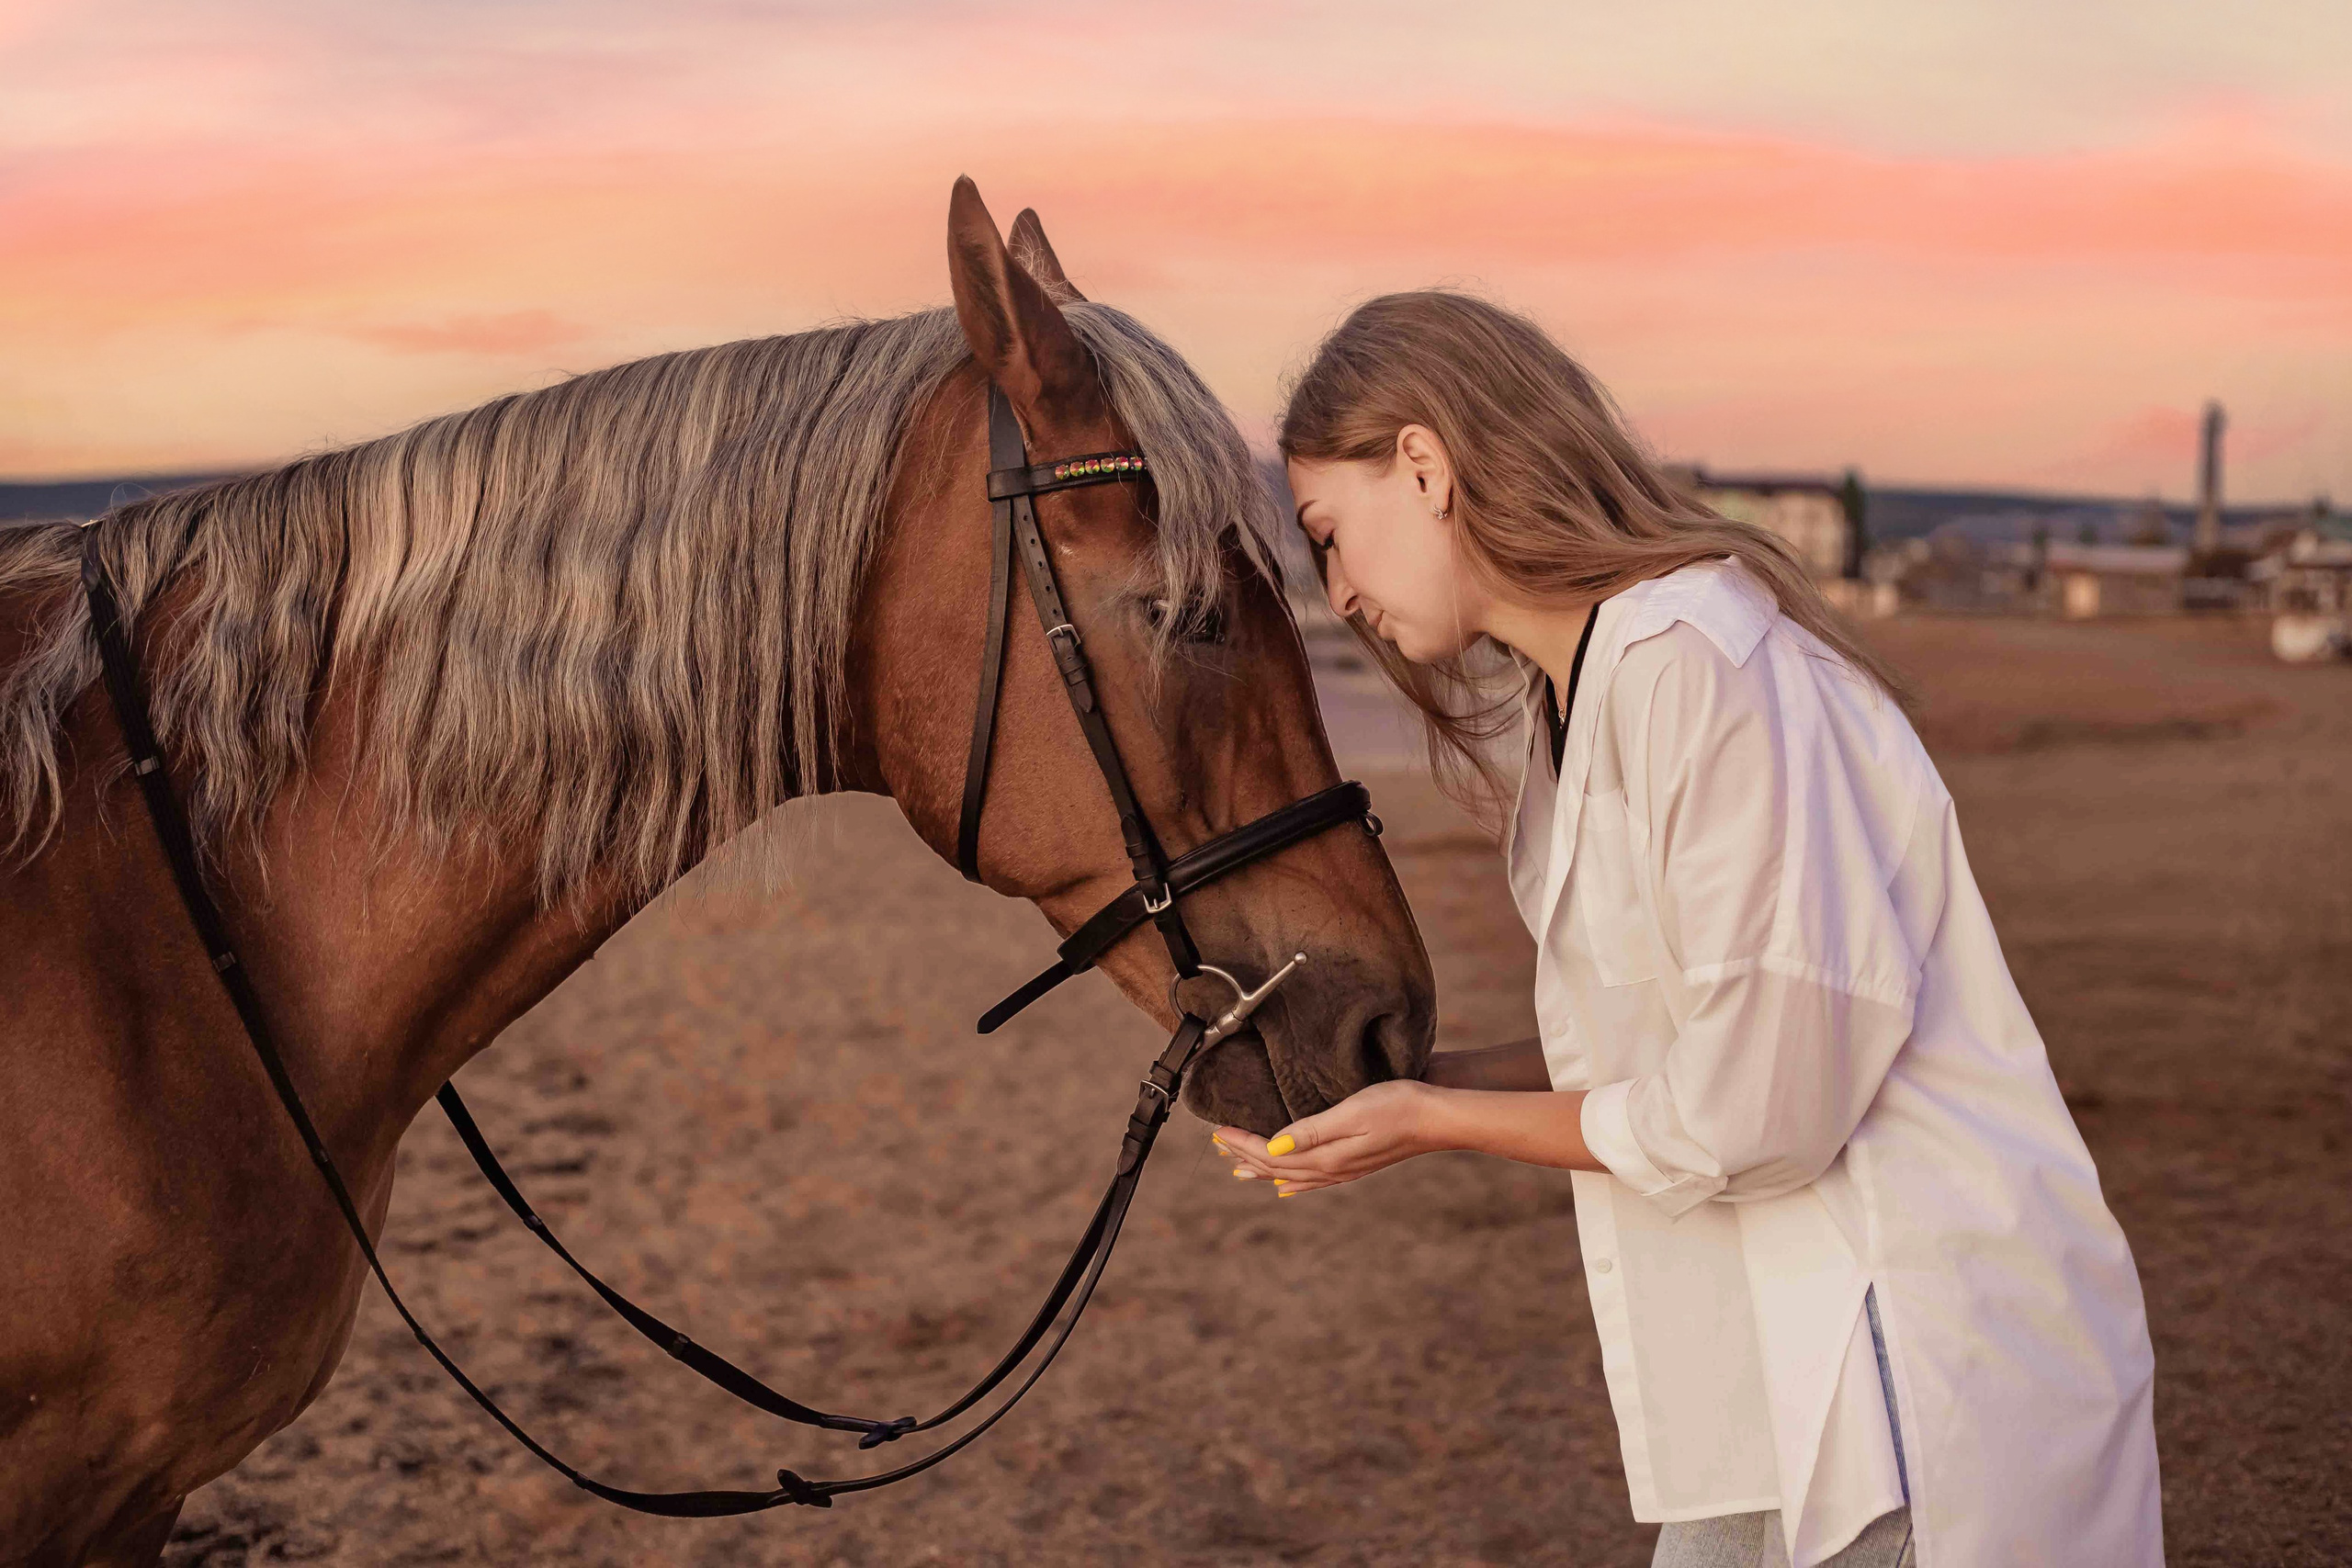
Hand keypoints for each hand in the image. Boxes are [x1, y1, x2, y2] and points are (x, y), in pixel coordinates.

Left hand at [1212, 1079, 1445, 1197]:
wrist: (1437, 1119)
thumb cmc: (1398, 1106)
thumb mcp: (1352, 1112)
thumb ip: (1312, 1131)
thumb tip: (1273, 1147)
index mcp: (1325, 1155)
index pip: (1270, 1153)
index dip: (1241, 1143)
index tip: (1217, 1131)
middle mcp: (1331, 1168)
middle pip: (1275, 1166)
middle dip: (1243, 1155)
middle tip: (1217, 1145)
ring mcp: (1344, 1170)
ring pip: (1290, 1175)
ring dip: (1261, 1169)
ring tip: (1237, 1169)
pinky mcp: (1355, 1166)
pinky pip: (1313, 1181)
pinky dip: (1291, 1182)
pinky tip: (1284, 1185)